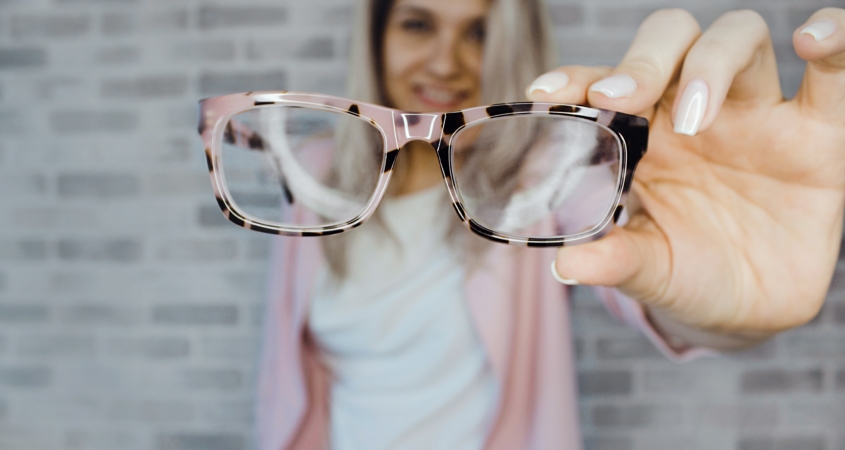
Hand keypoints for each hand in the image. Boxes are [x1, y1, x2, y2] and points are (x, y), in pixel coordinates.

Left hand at [530, 8, 844, 341]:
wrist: (749, 307)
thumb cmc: (686, 273)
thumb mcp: (648, 270)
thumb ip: (615, 260)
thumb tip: (566, 266)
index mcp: (642, 135)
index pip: (606, 84)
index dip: (577, 77)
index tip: (546, 92)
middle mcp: (694, 111)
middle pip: (670, 41)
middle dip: (641, 60)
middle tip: (618, 101)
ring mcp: (755, 115)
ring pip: (737, 38)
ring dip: (711, 61)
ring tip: (695, 119)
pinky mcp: (818, 133)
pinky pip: (835, 74)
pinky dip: (835, 39)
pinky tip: (814, 42)